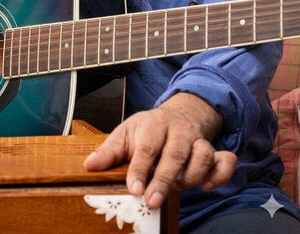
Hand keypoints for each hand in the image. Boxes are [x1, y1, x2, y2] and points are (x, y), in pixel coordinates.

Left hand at [84, 92, 236, 207]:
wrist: (178, 114)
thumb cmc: (148, 129)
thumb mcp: (125, 134)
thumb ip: (109, 151)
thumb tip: (90, 165)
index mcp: (153, 124)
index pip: (147, 145)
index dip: (140, 167)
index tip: (133, 188)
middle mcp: (178, 130)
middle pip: (175, 153)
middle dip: (164, 179)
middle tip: (152, 201)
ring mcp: (197, 140)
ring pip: (202, 155)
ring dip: (191, 176)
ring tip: (178, 190)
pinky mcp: (214, 150)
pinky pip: (225, 161)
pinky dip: (220, 174)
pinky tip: (207, 186)